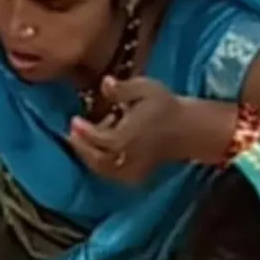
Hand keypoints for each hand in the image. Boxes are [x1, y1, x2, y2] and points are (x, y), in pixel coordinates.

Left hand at [66, 77, 193, 183]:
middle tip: (72, 132)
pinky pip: (112, 175)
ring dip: (89, 155)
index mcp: (129, 138)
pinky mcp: (137, 176)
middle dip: (81, 146)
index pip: (99, 139)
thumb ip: (123, 89)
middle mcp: (129, 158)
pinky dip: (101, 164)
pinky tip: (98, 149)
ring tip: (82, 139)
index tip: (74, 120)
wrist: (187, 129)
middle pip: (97, 159)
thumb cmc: (165, 106)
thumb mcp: (146, 89)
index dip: (84, 131)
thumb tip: (105, 83)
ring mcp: (133, 170)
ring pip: (103, 170)